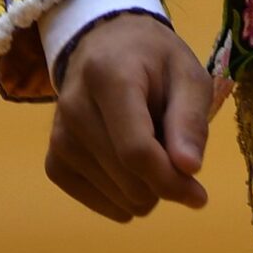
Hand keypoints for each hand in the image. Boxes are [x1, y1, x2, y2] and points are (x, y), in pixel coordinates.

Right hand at [45, 14, 213, 222]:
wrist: (105, 49)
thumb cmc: (154, 61)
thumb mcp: (187, 74)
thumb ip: (190, 118)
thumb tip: (189, 168)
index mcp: (109, 78)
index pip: (136, 150)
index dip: (171, 180)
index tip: (200, 194)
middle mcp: (74, 110)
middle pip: (128, 179)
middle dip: (164, 182)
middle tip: (176, 152)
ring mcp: (58, 139)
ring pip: (117, 197)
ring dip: (146, 186)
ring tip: (149, 144)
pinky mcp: (53, 163)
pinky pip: (99, 203)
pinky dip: (124, 196)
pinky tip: (130, 166)